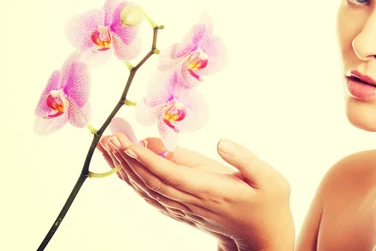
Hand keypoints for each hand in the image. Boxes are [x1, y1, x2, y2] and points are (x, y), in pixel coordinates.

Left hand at [97, 133, 294, 250]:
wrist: (264, 237)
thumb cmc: (268, 203)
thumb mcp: (269, 178)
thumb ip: (245, 159)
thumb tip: (221, 141)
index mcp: (211, 191)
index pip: (171, 175)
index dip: (146, 160)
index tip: (126, 143)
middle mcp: (192, 201)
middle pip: (151, 182)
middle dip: (126, 160)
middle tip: (107, 137)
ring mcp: (186, 208)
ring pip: (148, 190)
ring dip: (125, 170)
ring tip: (108, 148)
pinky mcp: (183, 211)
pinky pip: (153, 197)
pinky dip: (135, 183)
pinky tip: (124, 170)